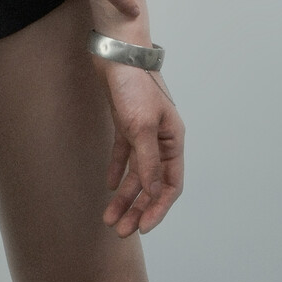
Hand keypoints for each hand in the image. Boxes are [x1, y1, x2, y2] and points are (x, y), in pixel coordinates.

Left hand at [90, 57, 183, 234]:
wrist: (114, 50)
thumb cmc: (133, 84)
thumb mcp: (141, 125)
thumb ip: (147, 161)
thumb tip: (154, 192)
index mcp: (172, 139)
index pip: (170, 183)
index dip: (158, 208)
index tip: (143, 228)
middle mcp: (160, 138)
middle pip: (151, 182)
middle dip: (138, 208)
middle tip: (121, 231)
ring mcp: (143, 130)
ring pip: (136, 172)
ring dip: (124, 195)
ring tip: (109, 218)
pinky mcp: (125, 122)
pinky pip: (124, 154)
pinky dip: (117, 171)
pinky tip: (108, 187)